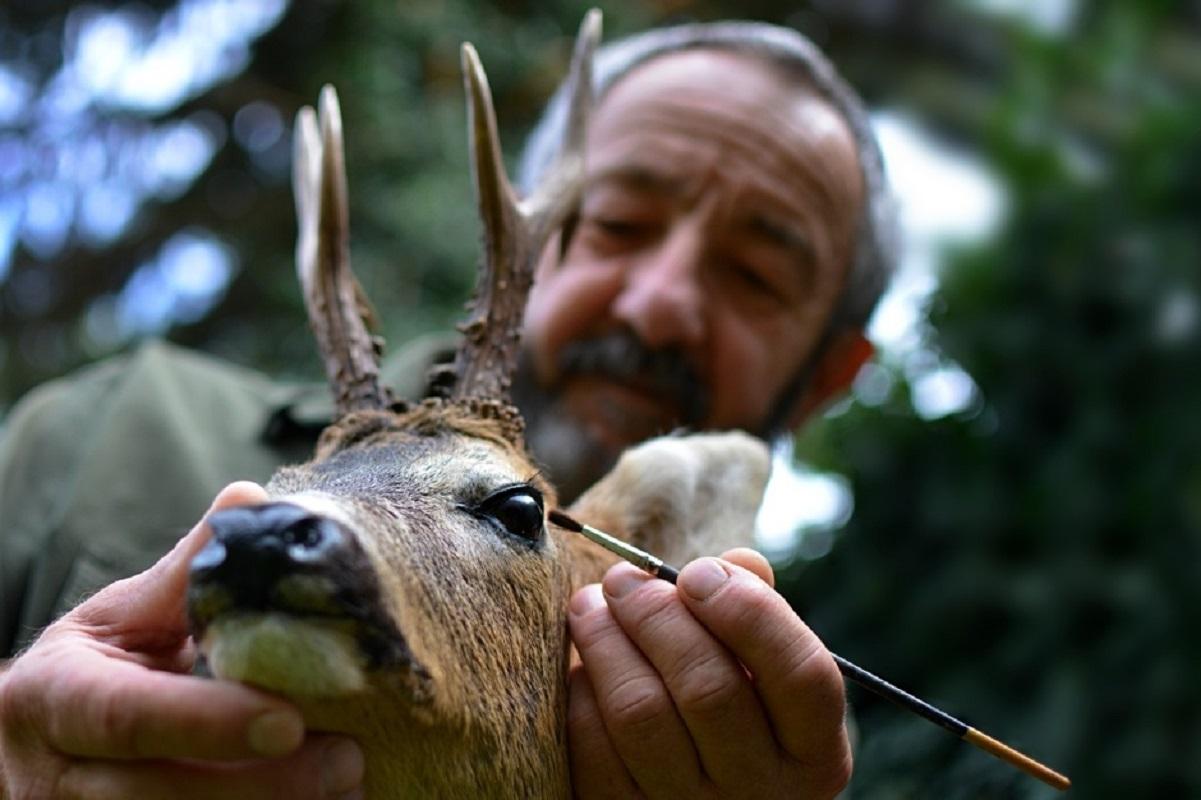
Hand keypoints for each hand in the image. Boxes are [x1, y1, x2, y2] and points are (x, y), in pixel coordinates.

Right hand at [0, 482, 364, 799]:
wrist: (43, 740)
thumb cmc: (101, 665)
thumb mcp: (127, 614)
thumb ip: (187, 572)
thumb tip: (251, 501)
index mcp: (53, 698)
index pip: (128, 716)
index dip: (207, 723)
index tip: (288, 721)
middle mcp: (57, 776)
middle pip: (154, 796)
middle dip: (260, 786)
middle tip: (348, 759)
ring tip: (350, 785)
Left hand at [566, 548, 850, 798]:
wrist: (695, 796)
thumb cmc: (734, 707)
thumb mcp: (763, 671)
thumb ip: (758, 612)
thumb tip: (734, 565)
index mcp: (815, 750)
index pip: (803, 674)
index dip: (749, 611)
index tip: (698, 573)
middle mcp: (762, 790)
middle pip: (709, 689)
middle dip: (655, 615)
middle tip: (623, 578)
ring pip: (640, 714)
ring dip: (606, 643)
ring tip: (590, 606)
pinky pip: (593, 749)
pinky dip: (581, 694)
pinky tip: (583, 666)